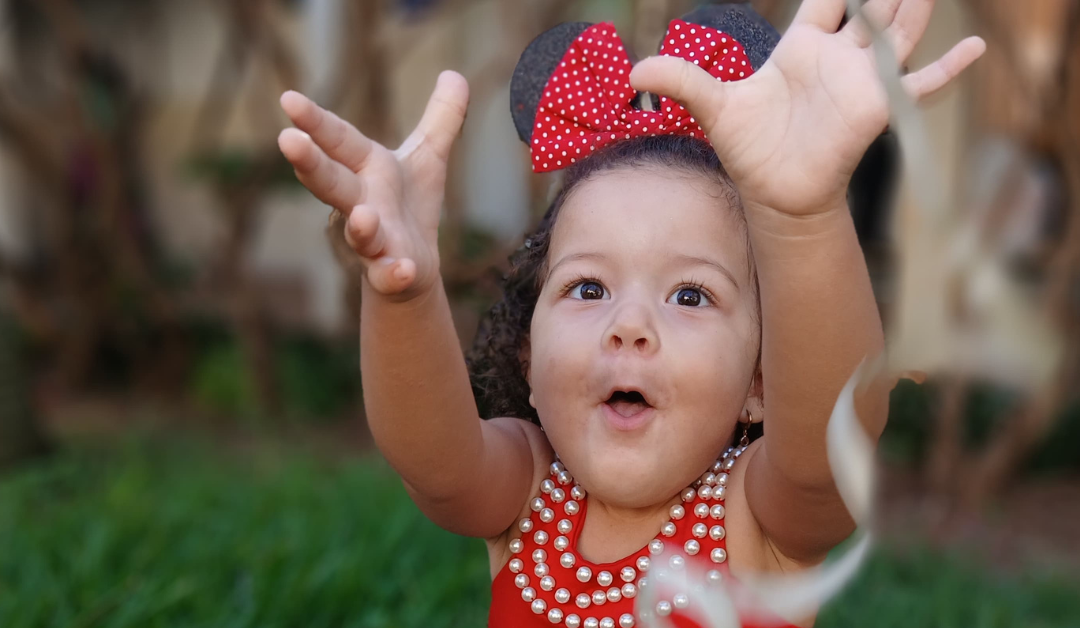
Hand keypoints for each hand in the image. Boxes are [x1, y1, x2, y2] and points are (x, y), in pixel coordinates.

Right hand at [278, 71, 468, 297]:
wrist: (411, 269)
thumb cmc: (408, 207)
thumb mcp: (427, 158)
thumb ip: (441, 119)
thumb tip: (455, 75)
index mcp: (367, 169)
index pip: (338, 140)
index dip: (314, 120)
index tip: (288, 98)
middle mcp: (361, 202)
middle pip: (331, 182)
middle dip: (310, 164)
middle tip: (286, 141)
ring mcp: (373, 241)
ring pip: (359, 234)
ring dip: (361, 227)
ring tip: (365, 216)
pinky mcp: (390, 273)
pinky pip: (388, 275)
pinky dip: (393, 273)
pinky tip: (402, 269)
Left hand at [629, 0, 985, 215]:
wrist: (773, 194)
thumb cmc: (747, 149)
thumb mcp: (712, 107)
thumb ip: (679, 79)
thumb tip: (632, 70)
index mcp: (799, 48)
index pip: (825, 1)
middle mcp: (836, 59)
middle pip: (868, 7)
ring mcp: (859, 81)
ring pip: (895, 32)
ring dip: (912, 7)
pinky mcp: (876, 109)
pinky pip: (919, 86)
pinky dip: (947, 68)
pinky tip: (975, 46)